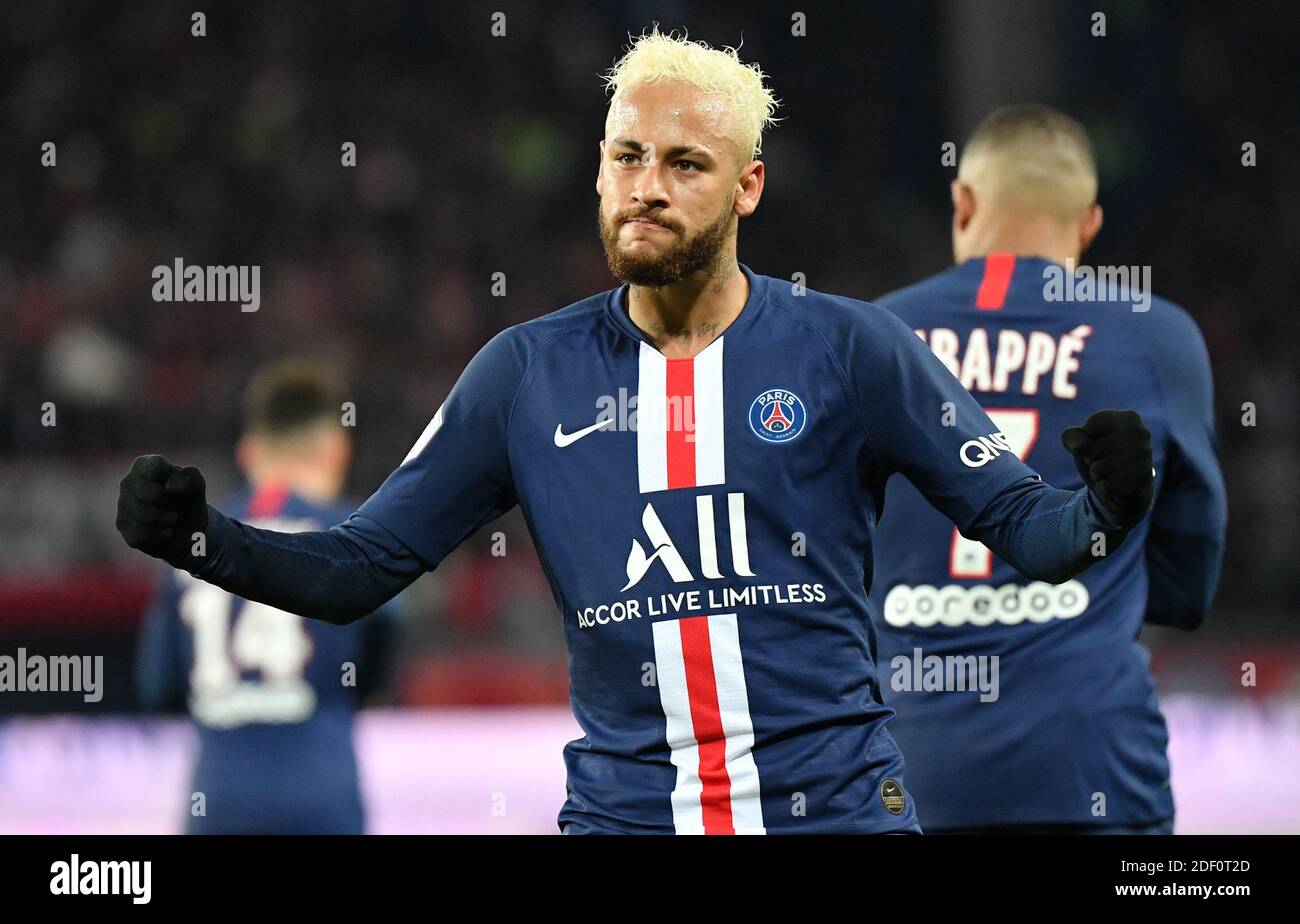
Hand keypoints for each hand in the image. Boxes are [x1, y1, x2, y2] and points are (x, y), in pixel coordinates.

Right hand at [116, 454, 208, 564]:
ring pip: (145, 516)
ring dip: (168, 521)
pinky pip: (141, 534)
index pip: (155, 468)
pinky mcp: (122, 525)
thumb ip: (190, 479)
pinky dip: (160, 536)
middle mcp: (128, 481)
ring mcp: (122, 504)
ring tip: (173, 519)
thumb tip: (172, 486)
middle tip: (178, 507)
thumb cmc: (187, 499)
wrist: (185, 528)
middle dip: (172, 505)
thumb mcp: (196, 486)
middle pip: (153, 495)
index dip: (173, 481)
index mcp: (145, 464)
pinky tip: (164, 531)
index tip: (178, 489)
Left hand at [1060, 409, 1153, 529]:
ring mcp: (1144, 458)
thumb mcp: (1081, 442)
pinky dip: (1103, 488)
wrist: (1125, 488)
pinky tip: (1117, 485)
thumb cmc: (1102, 457)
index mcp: (1128, 418)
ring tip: (1111, 472)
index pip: (1087, 430)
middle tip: (1106, 461)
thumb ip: (1072, 437)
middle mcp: (1141, 434)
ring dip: (1097, 474)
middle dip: (1091, 459)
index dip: (1085, 441)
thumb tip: (1080, 447)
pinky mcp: (1142, 481)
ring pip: (1098, 468)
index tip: (1098, 443)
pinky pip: (1105, 486)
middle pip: (1091, 449)